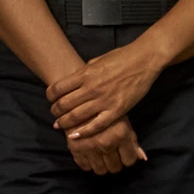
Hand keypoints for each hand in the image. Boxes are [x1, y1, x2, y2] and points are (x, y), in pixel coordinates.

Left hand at [46, 43, 166, 139]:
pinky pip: (97, 125)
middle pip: (64, 104)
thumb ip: (84, 73)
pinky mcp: (117, 110)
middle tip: (53, 114)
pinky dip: (84, 132)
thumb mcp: (97, 61)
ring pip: (77, 117)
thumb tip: (72, 83)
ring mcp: (104, 100)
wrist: (144, 60)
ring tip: (60, 125)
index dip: (50, 96)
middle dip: (55, 111)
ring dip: (65, 123)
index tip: (50, 99)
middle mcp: (92, 88)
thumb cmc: (122, 57)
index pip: (58, 88)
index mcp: (85, 74)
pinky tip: (76, 136)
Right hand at [65, 115, 146, 173]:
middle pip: (115, 168)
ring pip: (100, 170)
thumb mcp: (123, 120)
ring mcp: (90, 146)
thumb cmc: (106, 108)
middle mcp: (106, 142)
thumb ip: (133, 140)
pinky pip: (85, 167)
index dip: (127, 157)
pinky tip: (90, 154)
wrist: (79, 98)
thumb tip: (143, 158)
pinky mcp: (75, 148)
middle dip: (115, 162)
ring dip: (102, 165)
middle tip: (112, 154)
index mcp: (121, 134)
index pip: (129, 161)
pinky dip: (88, 163)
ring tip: (101, 155)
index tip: (124, 153)